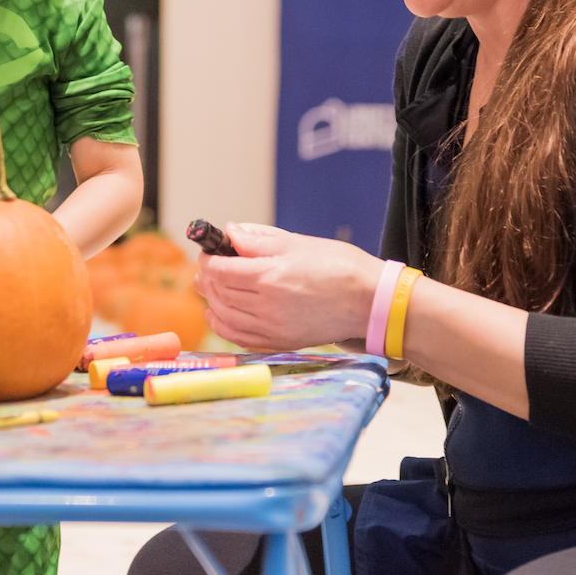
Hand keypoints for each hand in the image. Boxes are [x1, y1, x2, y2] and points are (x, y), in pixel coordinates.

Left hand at [193, 223, 382, 351]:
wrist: (369, 299)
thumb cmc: (339, 265)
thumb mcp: (297, 243)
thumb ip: (258, 239)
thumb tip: (230, 232)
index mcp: (270, 276)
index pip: (221, 270)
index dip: (208, 259)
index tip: (208, 252)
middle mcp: (267, 306)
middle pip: (220, 293)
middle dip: (208, 279)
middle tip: (206, 268)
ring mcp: (273, 328)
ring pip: (225, 317)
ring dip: (212, 302)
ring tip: (209, 289)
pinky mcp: (280, 343)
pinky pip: (239, 338)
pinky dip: (223, 327)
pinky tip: (218, 315)